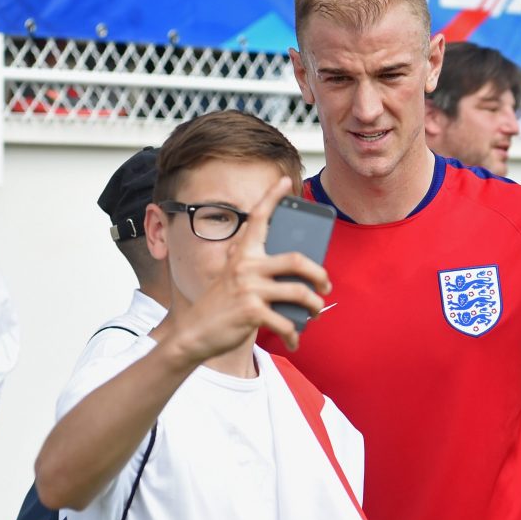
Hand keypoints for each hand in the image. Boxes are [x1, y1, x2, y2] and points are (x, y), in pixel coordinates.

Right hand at [173, 176, 331, 356]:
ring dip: (314, 306)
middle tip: (326, 285)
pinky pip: (286, 322)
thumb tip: (296, 276)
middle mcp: (246, 267)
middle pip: (297, 260)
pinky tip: (294, 338)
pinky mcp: (251, 312)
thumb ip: (257, 271)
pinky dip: (294, 333)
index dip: (271, 197)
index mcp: (242, 255)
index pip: (257, 218)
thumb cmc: (222, 306)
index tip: (284, 181)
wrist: (195, 333)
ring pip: (298, 292)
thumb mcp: (234, 280)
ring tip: (314, 312)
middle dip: (319, 273)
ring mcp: (249, 289)